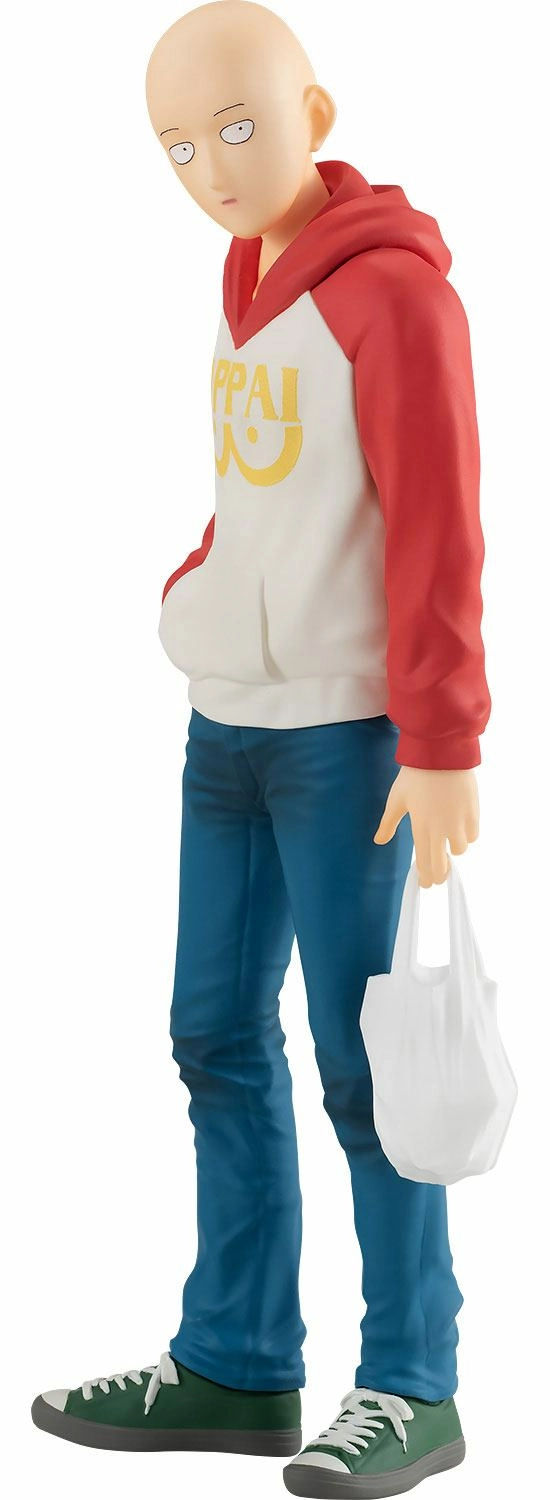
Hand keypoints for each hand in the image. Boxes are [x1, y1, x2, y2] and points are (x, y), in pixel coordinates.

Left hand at [373, 767, 479, 886]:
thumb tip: (379, 841)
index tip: (426, 884)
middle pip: (444, 864)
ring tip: (447, 842)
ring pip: (461, 849)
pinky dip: (467, 835)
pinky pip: (473, 834)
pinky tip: (460, 829)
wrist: (440, 754)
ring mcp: (459, 822)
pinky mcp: (473, 812)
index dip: (426, 876)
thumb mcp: (396, 800)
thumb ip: (389, 824)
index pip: (425, 862)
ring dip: (454, 848)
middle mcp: (442, 829)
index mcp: (421, 828)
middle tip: (439, 877)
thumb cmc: (414, 776)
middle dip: (440, 873)